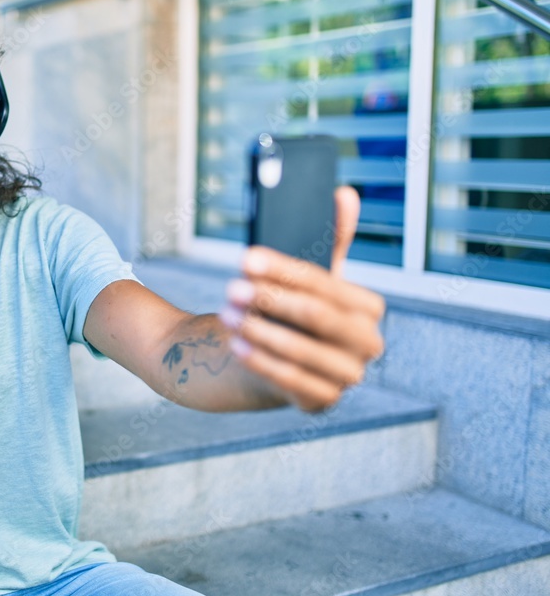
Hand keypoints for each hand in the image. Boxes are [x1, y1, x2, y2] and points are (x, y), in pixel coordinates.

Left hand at [222, 186, 384, 410]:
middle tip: (232, 288)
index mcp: (368, 308)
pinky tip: (236, 345)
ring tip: (227, 315)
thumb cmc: (292, 311)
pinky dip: (261, 361)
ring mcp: (347, 376)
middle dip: (271, 300)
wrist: (274, 358)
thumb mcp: (309, 278)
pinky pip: (291, 382)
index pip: (325, 284)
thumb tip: (343, 193)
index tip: (246, 258)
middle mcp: (367, 344)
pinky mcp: (322, 402)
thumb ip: (329, 239)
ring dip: (259, 331)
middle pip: (316, 317)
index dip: (284, 270)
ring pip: (302, 350)